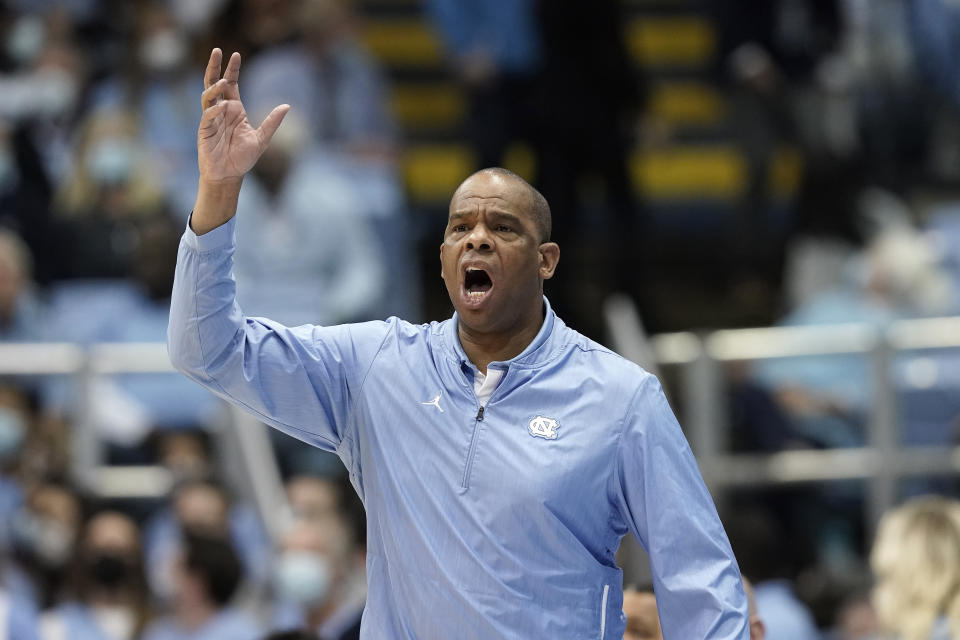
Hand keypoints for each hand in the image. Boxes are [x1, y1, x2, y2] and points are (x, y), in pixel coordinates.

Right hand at [197, 48, 289, 184]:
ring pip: (208, 96)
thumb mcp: (262, 138)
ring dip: (214, 88)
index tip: (235, 55)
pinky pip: (207, 116)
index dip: (232, 70)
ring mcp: (211, 120)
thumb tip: (287, 106)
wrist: (229, 175)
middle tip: (217, 51)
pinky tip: (222, 106)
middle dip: (215, 68)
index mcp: (234, 110)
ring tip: (223, 82)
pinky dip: (214, 110)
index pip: (231, 84)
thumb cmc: (243, 158)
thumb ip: (272, 122)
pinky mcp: (204, 131)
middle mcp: (221, 111)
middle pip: (214, 84)